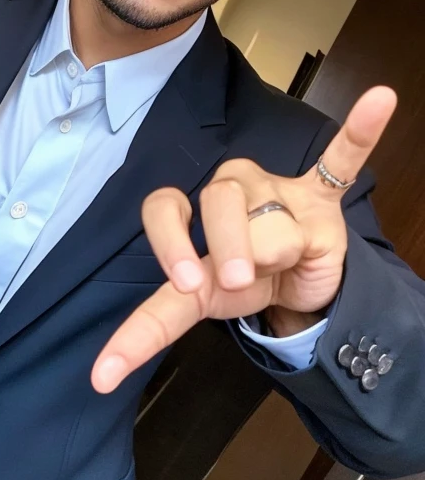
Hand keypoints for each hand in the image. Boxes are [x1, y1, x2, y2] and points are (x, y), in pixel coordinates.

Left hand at [91, 86, 397, 393]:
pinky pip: (340, 160)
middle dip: (228, 247)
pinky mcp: (323, 198)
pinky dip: (359, 135)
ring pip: (270, 218)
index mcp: (194, 206)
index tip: (184, 283)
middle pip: (218, 198)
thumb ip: (152, 327)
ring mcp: (280, 189)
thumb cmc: (244, 278)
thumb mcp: (199, 302)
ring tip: (283, 265)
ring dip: (274, 253)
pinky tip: (378, 103)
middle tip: (238, 280)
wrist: (298, 281)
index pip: (163, 205)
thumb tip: (100, 377)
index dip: (170, 241)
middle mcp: (232, 187)